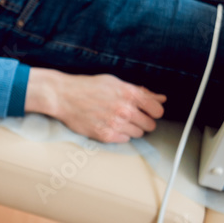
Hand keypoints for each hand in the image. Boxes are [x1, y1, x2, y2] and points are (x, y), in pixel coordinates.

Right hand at [26, 68, 165, 142]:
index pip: (158, 110)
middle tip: (131, 116)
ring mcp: (115, 124)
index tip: (148, 111)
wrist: (63, 96)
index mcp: (129, 94)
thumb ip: (140, 91)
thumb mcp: (115, 82)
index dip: (154, 111)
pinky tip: (109, 126)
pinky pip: (125, 140)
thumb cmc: (88, 87)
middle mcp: (124, 110)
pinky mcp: (105, 135)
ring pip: (138, 134)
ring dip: (131, 128)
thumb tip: (160, 98)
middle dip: (143, 120)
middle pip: (150, 124)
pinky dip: (120, 134)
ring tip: (117, 120)